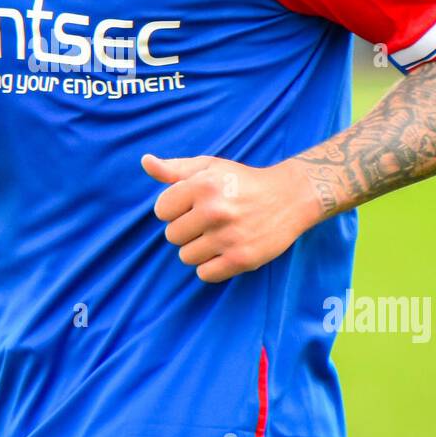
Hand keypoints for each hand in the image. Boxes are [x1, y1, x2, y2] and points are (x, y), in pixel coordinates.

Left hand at [141, 153, 316, 283]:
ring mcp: (229, 237)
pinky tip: (224, 251)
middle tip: (208, 221)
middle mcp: (215, 211)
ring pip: (186, 257)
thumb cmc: (242, 181)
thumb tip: (145, 161)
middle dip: (186, 229)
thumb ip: (175, 169)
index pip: (161, 210)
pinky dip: (211, 266)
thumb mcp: (210, 167)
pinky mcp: (242, 259)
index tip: (192, 206)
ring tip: (217, 236)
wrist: (289, 197)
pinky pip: (204, 274)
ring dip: (197, 249)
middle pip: (172, 236)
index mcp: (203, 185)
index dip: (174, 209)